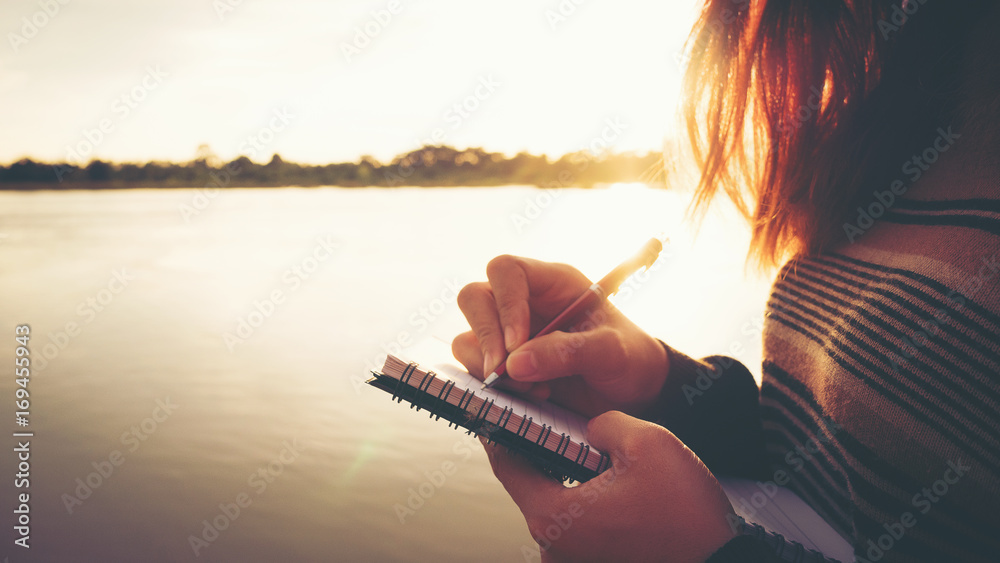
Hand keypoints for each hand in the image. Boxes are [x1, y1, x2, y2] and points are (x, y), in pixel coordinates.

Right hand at [452, 255, 667, 417]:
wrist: (635, 394)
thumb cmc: (630, 360)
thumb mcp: (613, 352)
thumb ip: (569, 351)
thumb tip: (515, 363)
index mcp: (553, 283)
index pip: (507, 271)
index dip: (505, 303)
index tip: (517, 344)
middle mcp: (525, 303)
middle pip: (475, 298)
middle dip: (486, 337)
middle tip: (506, 372)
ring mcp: (509, 333)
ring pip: (468, 336)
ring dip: (488, 366)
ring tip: (530, 388)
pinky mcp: (504, 365)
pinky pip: (473, 367)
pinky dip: (490, 385)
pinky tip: (528, 395)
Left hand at [484, 411, 736, 562]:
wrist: (722, 562)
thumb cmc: (686, 512)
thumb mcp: (647, 443)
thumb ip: (603, 424)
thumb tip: (590, 429)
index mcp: (553, 515)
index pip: (506, 462)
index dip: (500, 427)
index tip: (497, 405)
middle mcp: (553, 545)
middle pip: (530, 484)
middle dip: (541, 450)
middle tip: (550, 417)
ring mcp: (572, 560)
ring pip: (556, 504)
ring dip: (567, 477)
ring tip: (589, 449)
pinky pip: (577, 525)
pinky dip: (585, 501)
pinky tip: (608, 481)